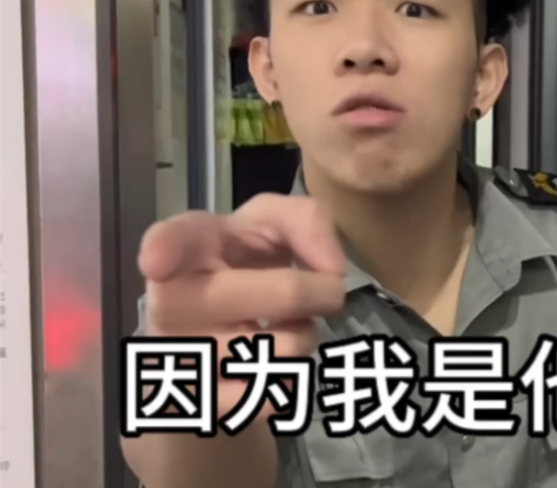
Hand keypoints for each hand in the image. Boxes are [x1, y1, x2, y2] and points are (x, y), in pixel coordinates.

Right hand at [137, 193, 346, 421]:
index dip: (163, 250)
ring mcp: (178, 356)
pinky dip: (290, 380)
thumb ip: (307, 221)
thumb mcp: (274, 223)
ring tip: (284, 327)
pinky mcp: (197, 402)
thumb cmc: (244, 261)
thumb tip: (333, 270)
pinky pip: (272, 397)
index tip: (157, 263)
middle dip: (322, 293)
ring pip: (285, 350)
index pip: (171, 242)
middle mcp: (173, 300)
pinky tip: (271, 363)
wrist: (212, 327)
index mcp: (191, 245)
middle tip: (329, 291)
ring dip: (304, 338)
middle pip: (285, 295)